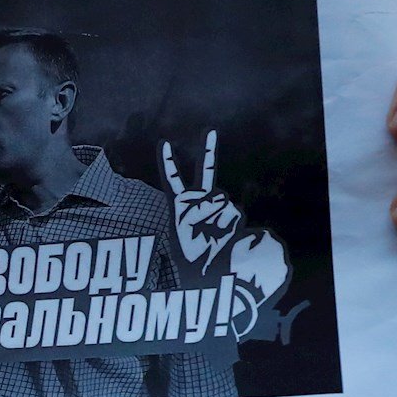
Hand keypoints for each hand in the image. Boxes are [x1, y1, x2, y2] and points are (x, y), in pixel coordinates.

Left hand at [161, 131, 244, 268]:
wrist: (209, 266)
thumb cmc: (190, 251)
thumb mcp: (182, 230)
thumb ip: (195, 210)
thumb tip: (220, 199)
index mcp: (180, 203)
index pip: (172, 180)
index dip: (168, 162)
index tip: (164, 143)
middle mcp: (199, 199)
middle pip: (205, 171)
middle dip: (208, 150)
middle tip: (210, 130)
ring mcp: (217, 205)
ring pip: (219, 198)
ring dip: (213, 214)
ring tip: (208, 232)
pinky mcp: (232, 214)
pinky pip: (232, 211)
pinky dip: (226, 223)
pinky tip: (221, 233)